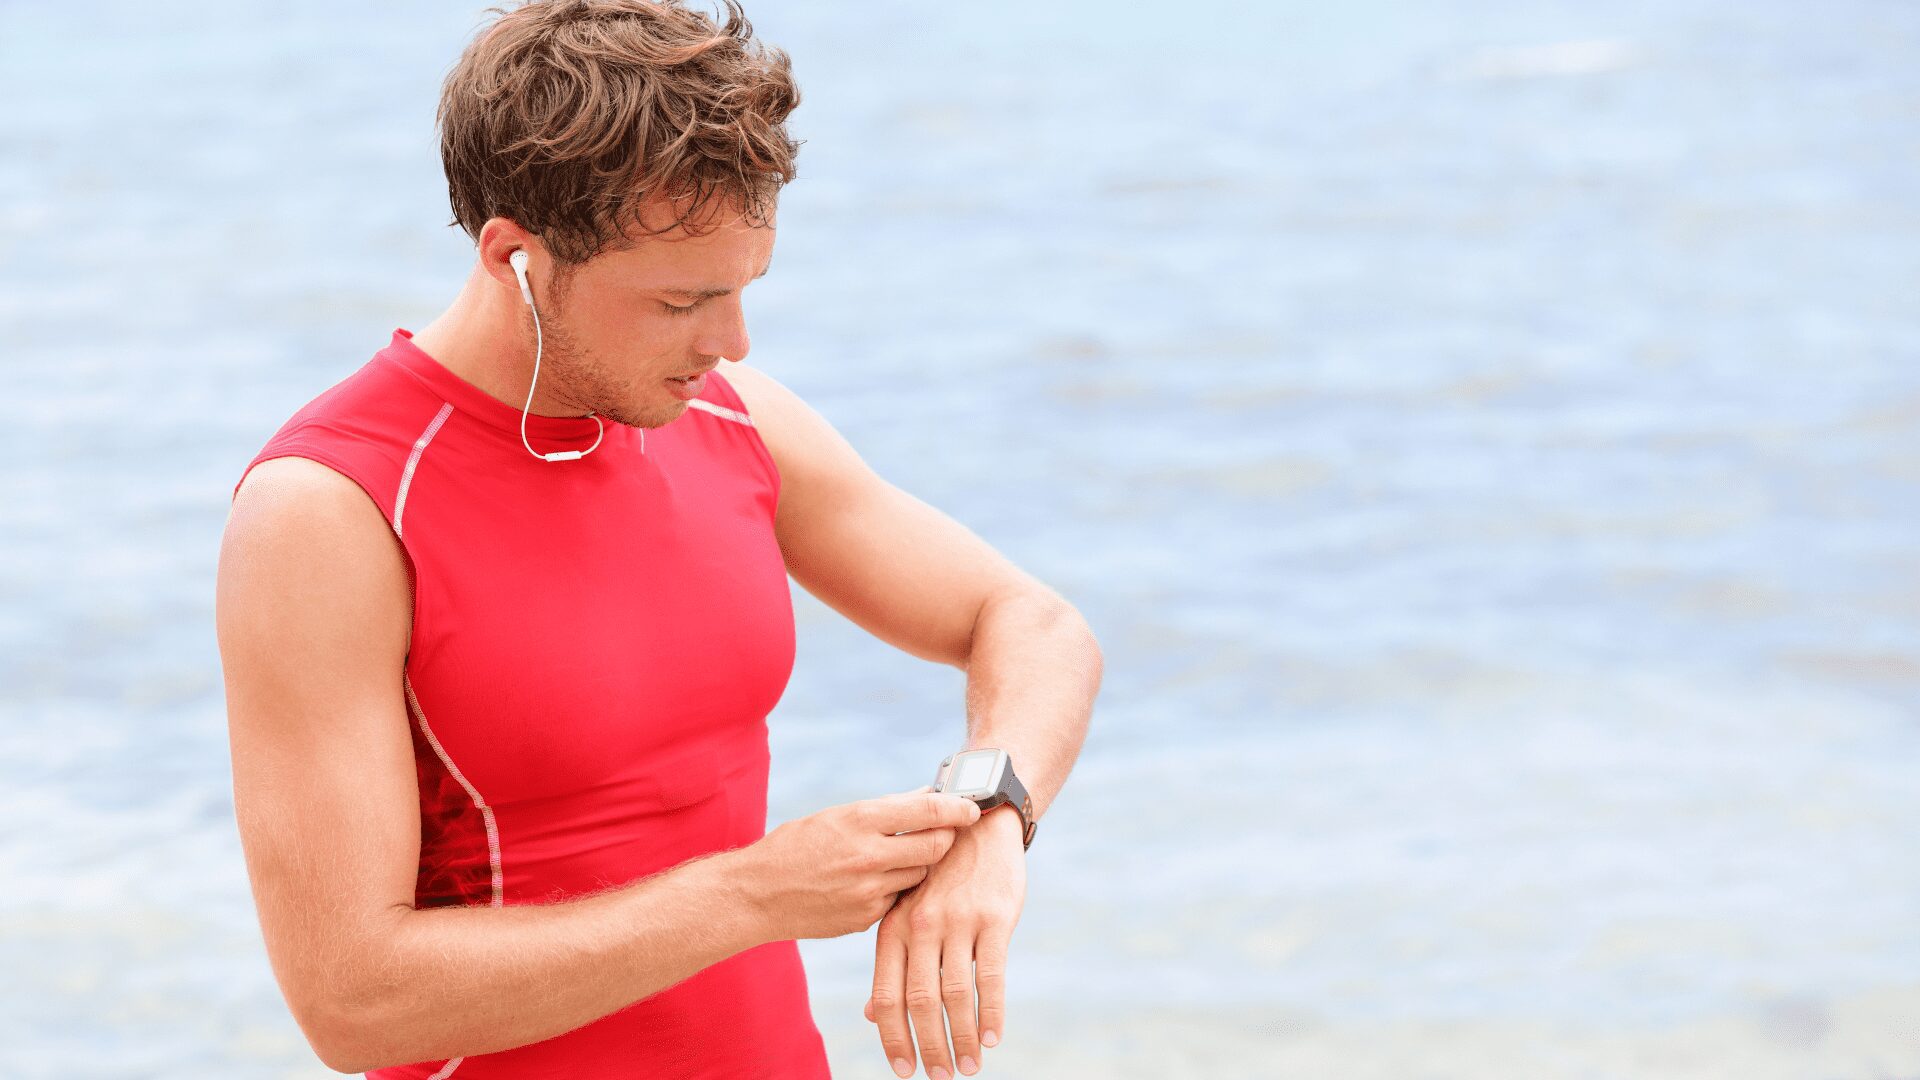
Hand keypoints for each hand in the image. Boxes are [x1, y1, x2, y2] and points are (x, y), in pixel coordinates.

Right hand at [744, 786, 980, 940]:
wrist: (757, 895)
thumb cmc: (796, 847)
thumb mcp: (837, 816)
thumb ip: (886, 809)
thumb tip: (928, 795)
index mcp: (859, 820)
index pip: (928, 809)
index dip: (958, 807)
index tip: (972, 807)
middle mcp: (869, 855)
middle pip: (936, 845)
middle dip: (946, 837)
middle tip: (945, 831)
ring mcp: (869, 890)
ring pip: (921, 873)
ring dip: (921, 863)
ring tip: (902, 856)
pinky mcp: (867, 918)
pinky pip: (899, 899)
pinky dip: (897, 888)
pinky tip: (877, 881)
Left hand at [863, 801, 1026, 1078]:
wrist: (978, 822)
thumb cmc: (939, 875)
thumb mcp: (906, 911)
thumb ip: (891, 963)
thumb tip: (873, 1015)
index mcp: (894, 928)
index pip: (887, 996)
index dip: (893, 1039)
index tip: (902, 1071)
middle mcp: (920, 926)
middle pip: (919, 1002)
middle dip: (929, 1047)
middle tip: (940, 1077)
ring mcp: (957, 921)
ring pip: (955, 995)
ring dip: (963, 1038)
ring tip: (969, 1067)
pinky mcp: (994, 917)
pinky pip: (991, 975)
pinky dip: (992, 1012)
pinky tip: (994, 1038)